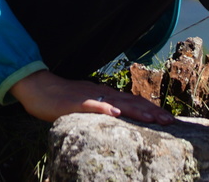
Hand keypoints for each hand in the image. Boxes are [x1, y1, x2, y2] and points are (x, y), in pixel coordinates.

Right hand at [10, 70, 177, 124]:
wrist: (37, 87)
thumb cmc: (60, 99)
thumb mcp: (86, 103)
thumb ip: (101, 107)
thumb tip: (119, 116)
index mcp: (104, 94)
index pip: (132, 101)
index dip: (151, 109)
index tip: (168, 119)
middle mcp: (101, 92)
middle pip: (131, 101)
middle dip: (152, 111)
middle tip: (171, 121)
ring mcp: (89, 96)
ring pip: (117, 102)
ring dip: (136, 110)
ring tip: (153, 118)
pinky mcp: (75, 102)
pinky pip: (91, 104)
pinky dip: (104, 108)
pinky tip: (116, 113)